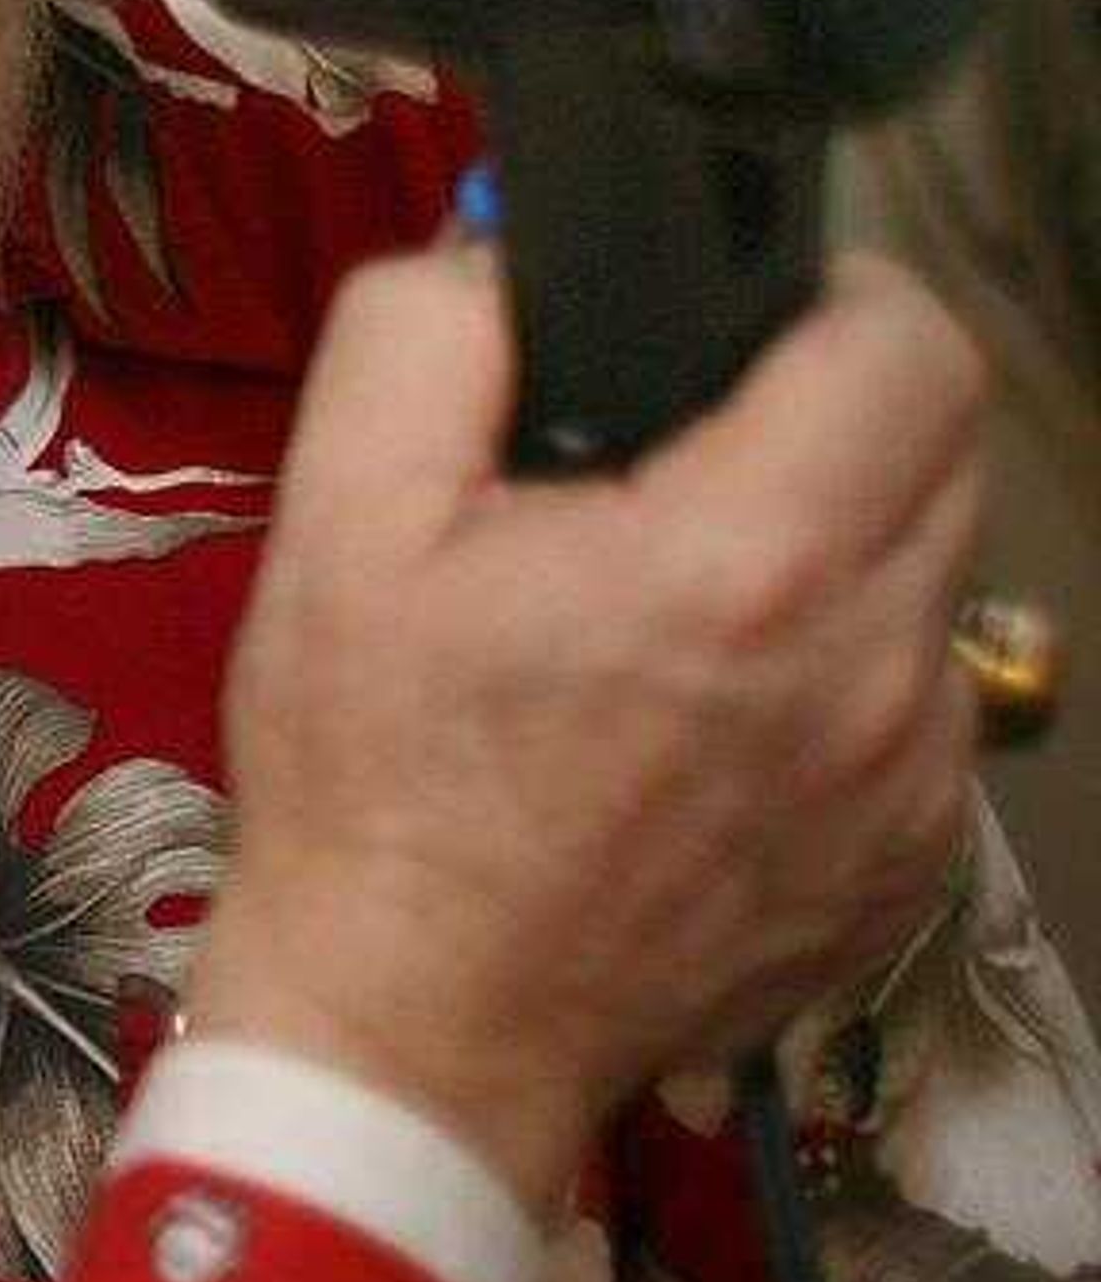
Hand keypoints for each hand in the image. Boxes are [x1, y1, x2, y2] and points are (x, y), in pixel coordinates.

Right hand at [188, 244, 986, 1204]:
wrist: (411, 1029)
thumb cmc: (371, 775)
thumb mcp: (336, 521)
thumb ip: (421, 336)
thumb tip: (504, 253)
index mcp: (742, 562)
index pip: (912, 348)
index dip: (836, 300)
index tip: (745, 326)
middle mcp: (872, 667)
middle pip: (945, 452)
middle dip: (833, 415)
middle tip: (689, 451)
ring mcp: (913, 781)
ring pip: (935, 583)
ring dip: (838, 552)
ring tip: (686, 600)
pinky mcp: (915, 866)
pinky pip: (918, 710)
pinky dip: (839, 681)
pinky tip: (708, 719)